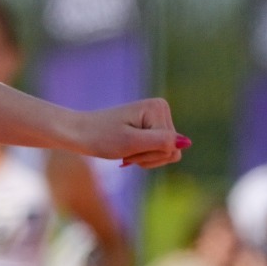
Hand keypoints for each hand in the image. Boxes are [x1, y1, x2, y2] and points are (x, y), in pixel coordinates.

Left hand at [67, 99, 186, 168]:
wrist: (79, 133)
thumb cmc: (101, 137)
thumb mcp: (131, 143)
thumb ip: (161, 142)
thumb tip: (187, 142)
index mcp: (159, 107)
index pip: (171, 147)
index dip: (149, 154)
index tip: (126, 147)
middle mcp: (162, 109)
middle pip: (172, 151)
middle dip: (148, 157)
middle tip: (125, 150)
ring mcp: (158, 119)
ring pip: (168, 155)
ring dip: (145, 159)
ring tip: (125, 150)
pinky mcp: (153, 128)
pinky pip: (161, 153)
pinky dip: (144, 157)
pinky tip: (128, 151)